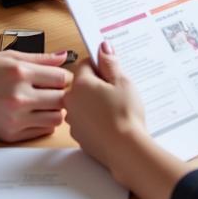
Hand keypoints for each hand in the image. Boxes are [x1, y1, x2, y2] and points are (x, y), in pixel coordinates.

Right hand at [0, 50, 71, 141]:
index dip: (63, 77)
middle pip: (62, 100)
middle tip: (53, 91)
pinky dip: (44, 123)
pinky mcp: (10, 135)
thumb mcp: (8, 57)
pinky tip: (34, 113)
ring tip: (44, 103)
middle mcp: (19, 97)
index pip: (61, 78)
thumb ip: (39, 58)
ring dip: (55, 110)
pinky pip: (42, 132)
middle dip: (61, 94)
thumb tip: (63, 56)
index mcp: (20, 73)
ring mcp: (15, 119)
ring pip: (56, 119)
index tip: (57, 78)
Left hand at [65, 42, 188, 198]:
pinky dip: (95, 119)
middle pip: (83, 84)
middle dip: (98, 84)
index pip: (85, 64)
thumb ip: (110, 63)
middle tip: (117, 91)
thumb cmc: (125, 115)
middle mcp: (71, 102)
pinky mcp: (79, 137)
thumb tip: (102, 48)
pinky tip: (110, 123)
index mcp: (80, 84)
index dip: (100, 66)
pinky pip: (85, 120)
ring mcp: (74, 121)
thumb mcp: (122, 82)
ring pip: (83, 103)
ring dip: (95, 102)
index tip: (112, 71)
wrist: (126, 150)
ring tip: (115, 108)